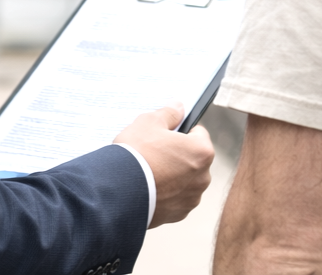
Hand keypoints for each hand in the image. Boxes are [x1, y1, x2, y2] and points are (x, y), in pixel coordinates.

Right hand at [115, 103, 214, 227]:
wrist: (118, 193)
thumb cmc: (136, 154)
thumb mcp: (148, 122)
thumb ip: (168, 113)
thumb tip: (179, 107)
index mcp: (202, 151)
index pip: (198, 133)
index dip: (181, 131)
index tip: (165, 134)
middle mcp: (203, 177)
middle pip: (192, 158)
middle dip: (178, 154)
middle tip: (154, 152)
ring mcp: (191, 198)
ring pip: (184, 180)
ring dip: (173, 175)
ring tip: (149, 172)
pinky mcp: (178, 214)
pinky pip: (175, 198)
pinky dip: (166, 193)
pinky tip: (148, 188)